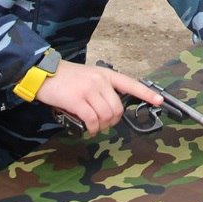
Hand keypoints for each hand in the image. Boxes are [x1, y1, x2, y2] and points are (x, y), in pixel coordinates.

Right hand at [35, 60, 161, 135]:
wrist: (43, 72)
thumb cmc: (66, 77)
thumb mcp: (89, 77)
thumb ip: (102, 89)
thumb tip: (111, 110)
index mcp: (105, 74)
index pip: (130, 84)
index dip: (146, 94)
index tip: (159, 101)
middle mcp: (100, 81)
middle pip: (117, 108)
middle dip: (113, 121)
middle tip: (104, 124)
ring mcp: (89, 90)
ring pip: (106, 115)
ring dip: (101, 126)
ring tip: (94, 127)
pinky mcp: (77, 100)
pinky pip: (92, 120)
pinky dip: (92, 128)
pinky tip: (88, 128)